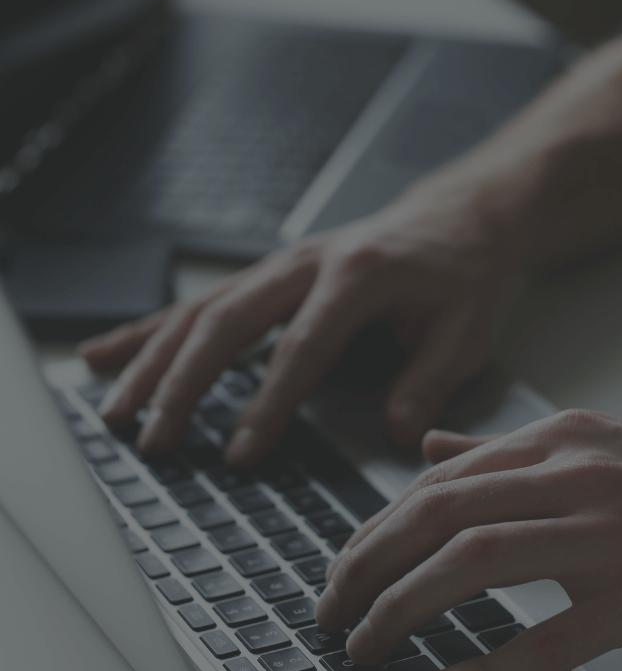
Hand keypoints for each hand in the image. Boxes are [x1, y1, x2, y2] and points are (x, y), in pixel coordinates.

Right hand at [79, 174, 517, 463]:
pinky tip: (106, 355)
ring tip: (114, 411)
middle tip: (154, 441)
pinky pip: (197, 304)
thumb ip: (429, 381)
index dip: (267, 404)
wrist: (456, 215)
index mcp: (357, 275)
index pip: (300, 347)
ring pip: (199, 312)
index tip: (238, 454)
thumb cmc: (462, 272)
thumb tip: (396, 434)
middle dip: (182, 385)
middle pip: (227, 323)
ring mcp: (278, 266)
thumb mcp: (466, 328)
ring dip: (151, 362)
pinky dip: (149, 331)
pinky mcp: (264, 276)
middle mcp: (305, 264)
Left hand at [315, 409, 621, 670]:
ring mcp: (607, 538)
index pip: (438, 481)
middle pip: (438, 512)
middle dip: (368, 564)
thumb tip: (430, 450)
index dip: (376, 528)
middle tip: (331, 608)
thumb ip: (504, 452)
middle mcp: (577, 477)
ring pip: (471, 561)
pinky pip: (542, 642)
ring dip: (400, 606)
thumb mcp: (588, 450)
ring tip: (363, 643)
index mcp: (559, 440)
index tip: (343, 568)